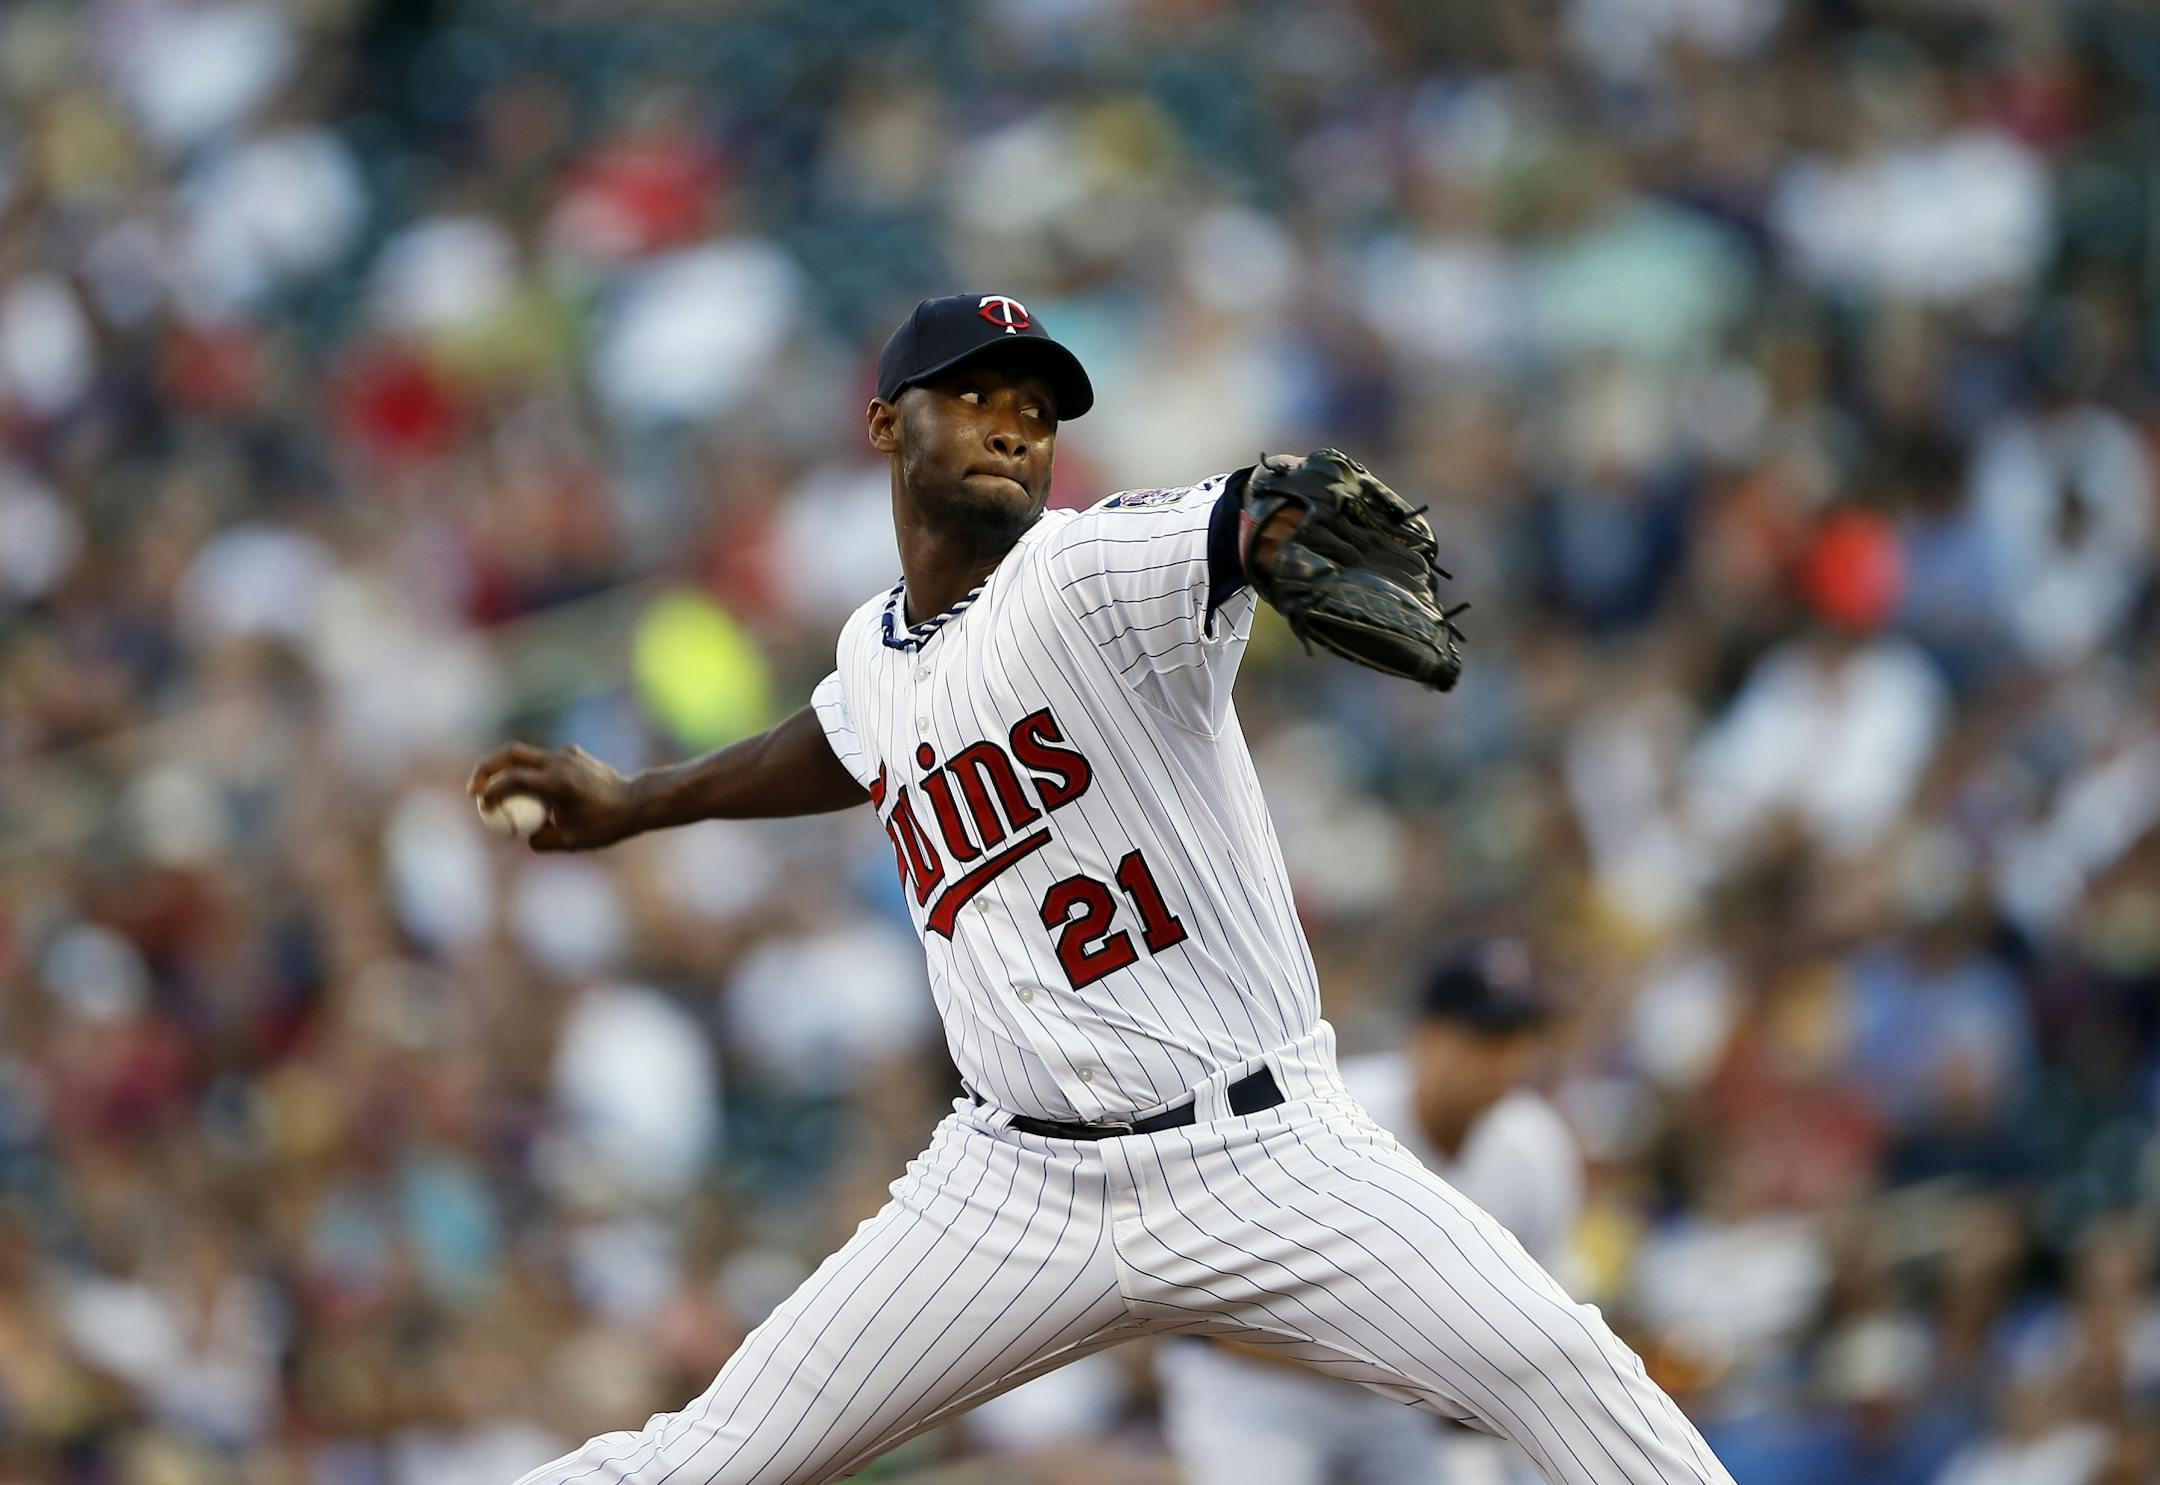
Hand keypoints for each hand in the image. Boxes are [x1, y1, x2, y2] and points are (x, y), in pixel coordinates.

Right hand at [467, 743, 640, 851]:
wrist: (639, 802)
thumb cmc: (607, 825)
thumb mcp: (570, 841)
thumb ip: (541, 840)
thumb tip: (522, 836)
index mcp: (558, 782)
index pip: (513, 780)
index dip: (492, 791)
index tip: (481, 805)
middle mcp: (560, 762)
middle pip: (511, 754)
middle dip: (486, 768)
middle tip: (473, 788)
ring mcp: (567, 754)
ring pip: (526, 756)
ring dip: (508, 771)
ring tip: (499, 795)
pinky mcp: (573, 754)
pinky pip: (544, 762)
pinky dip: (531, 774)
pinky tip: (535, 796)